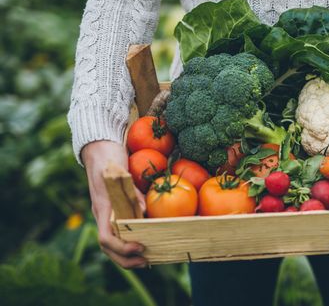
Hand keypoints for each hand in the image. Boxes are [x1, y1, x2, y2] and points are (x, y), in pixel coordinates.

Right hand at [82, 140, 146, 267]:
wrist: (99, 147)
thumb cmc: (109, 158)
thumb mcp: (119, 171)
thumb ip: (130, 190)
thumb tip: (144, 210)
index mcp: (102, 208)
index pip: (106, 238)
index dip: (122, 248)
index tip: (139, 247)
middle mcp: (103, 215)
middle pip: (109, 248)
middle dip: (126, 259)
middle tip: (147, 262)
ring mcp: (107, 213)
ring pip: (113, 243)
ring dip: (128, 255)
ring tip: (148, 259)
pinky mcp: (114, 210)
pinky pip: (120, 232)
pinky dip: (131, 241)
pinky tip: (147, 242)